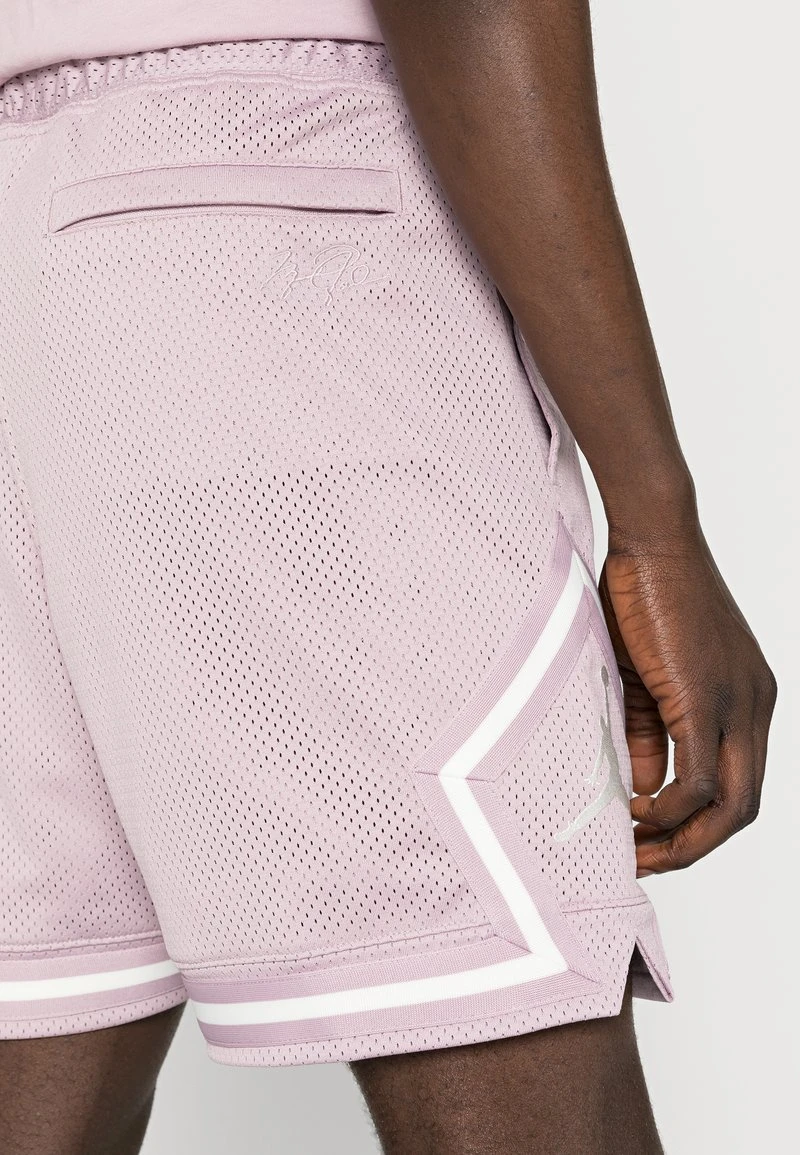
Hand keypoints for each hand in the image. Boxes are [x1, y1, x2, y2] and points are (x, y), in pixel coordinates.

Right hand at [598, 520, 776, 875]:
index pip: (738, 785)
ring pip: (731, 804)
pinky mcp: (710, 698)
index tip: (651, 837)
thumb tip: (649, 788)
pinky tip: (638, 808)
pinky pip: (702, 778)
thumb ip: (653, 735)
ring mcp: (739, 705)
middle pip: (742, 810)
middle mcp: (756, 708)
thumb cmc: (644, 596)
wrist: (652, 539)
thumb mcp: (648, 679)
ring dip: (682, 838)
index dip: (697, 824)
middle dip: (692, 847)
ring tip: (636, 845)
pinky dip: (671, 807)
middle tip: (644, 859)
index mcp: (748, 701)